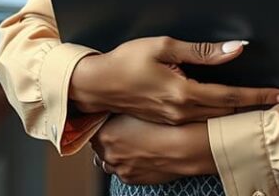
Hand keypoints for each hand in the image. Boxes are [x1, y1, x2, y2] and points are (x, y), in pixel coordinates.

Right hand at [69, 36, 278, 123]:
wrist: (98, 85)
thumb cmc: (127, 61)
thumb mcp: (165, 46)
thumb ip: (202, 51)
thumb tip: (234, 48)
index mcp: (183, 93)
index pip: (230, 97)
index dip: (257, 96)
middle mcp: (181, 111)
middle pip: (227, 111)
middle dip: (253, 107)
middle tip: (277, 101)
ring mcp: (174, 120)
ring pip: (216, 118)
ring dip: (239, 111)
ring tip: (260, 104)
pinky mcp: (168, 121)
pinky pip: (202, 120)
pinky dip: (220, 114)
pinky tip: (228, 108)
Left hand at [91, 115, 214, 184]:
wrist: (185, 147)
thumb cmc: (166, 123)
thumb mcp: (143, 105)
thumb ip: (124, 104)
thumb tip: (118, 100)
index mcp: (106, 133)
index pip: (92, 125)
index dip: (103, 117)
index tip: (111, 112)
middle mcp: (108, 153)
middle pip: (99, 143)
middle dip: (107, 134)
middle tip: (121, 124)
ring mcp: (119, 168)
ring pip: (108, 159)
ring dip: (115, 150)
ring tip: (129, 140)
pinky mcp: (132, 178)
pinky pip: (121, 169)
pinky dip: (126, 161)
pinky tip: (138, 151)